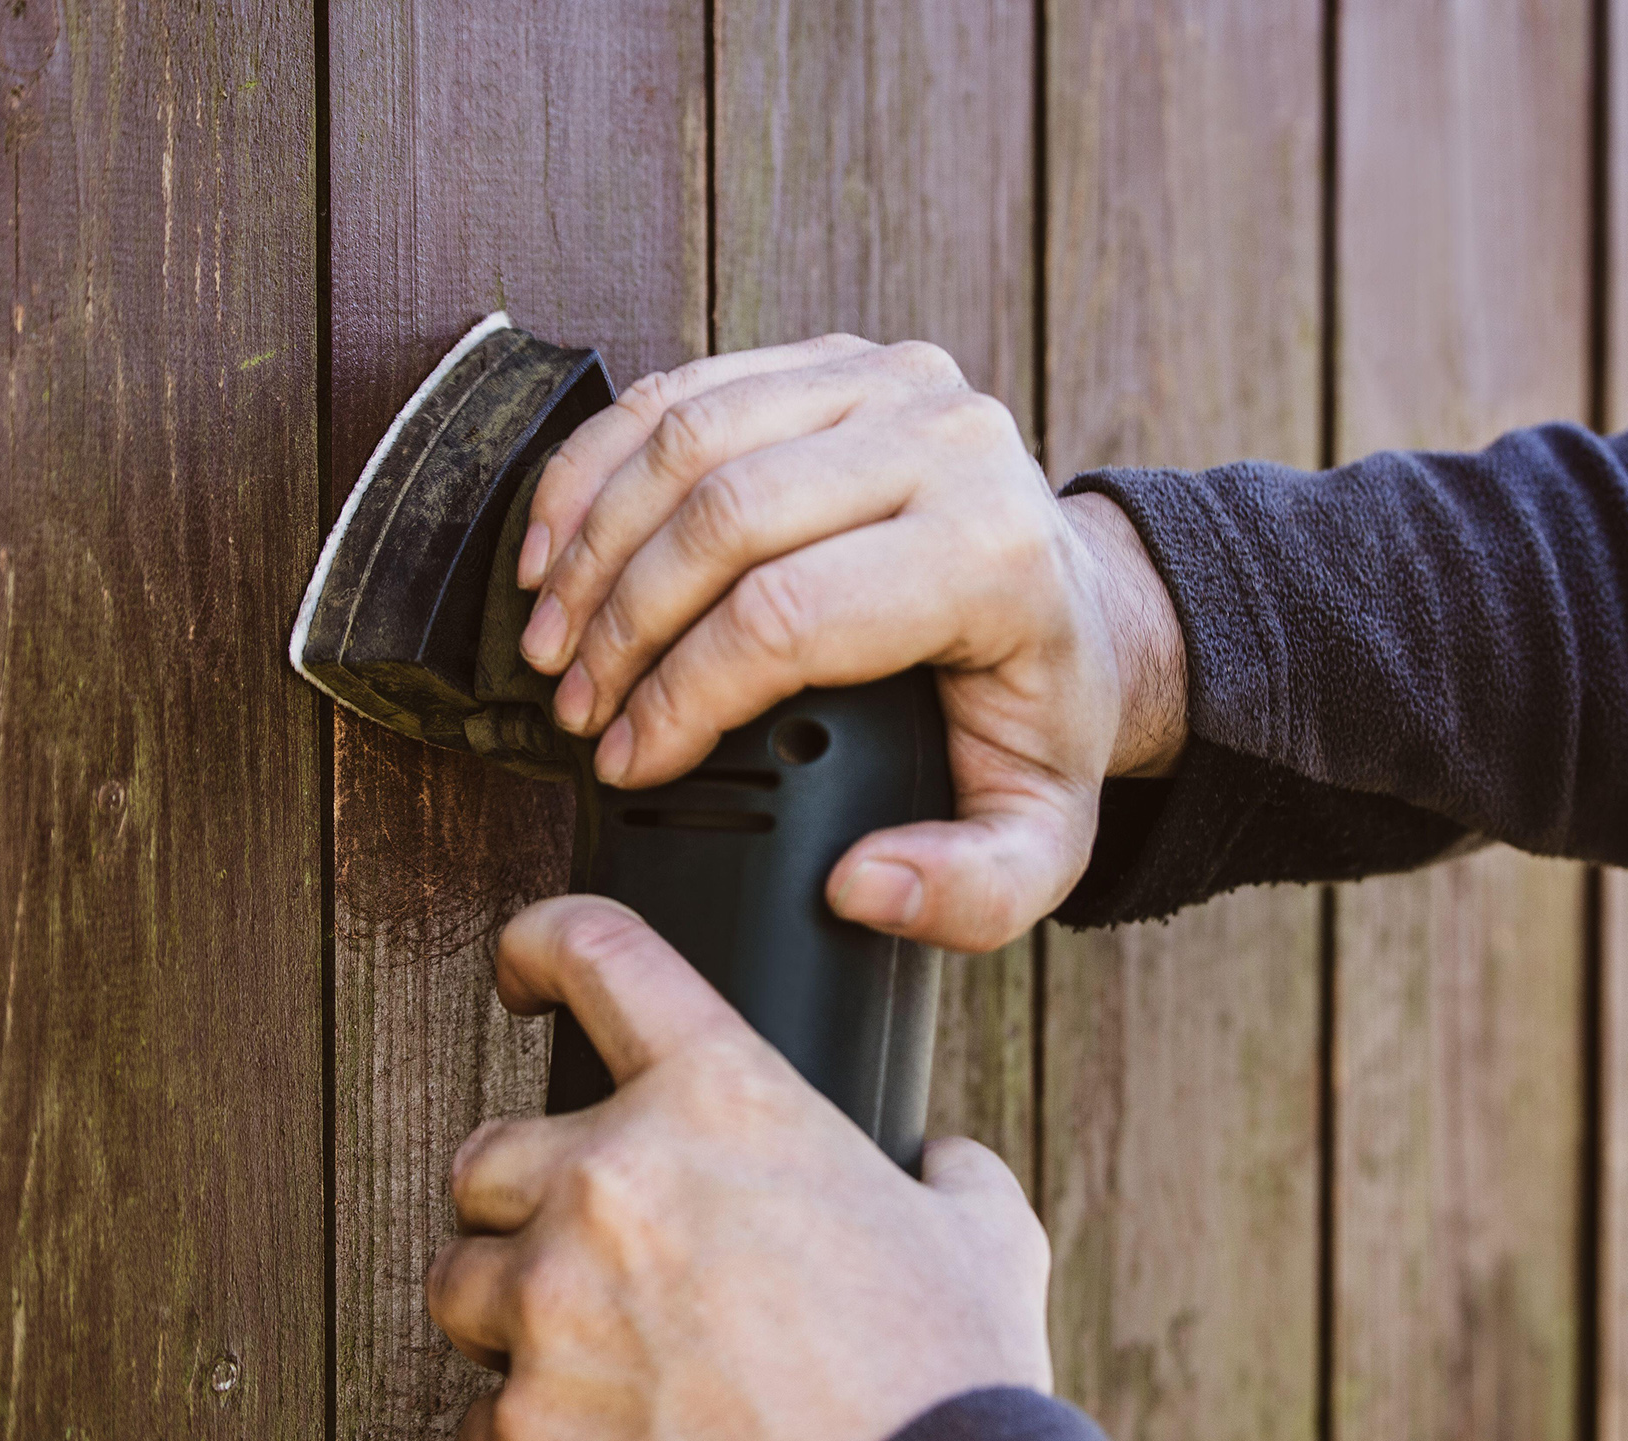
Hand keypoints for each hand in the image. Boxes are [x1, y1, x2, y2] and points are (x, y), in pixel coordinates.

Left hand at [427, 896, 1052, 1440]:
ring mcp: (554, 1306)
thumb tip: (938, 1162)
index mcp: (721, 1097)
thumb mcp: (983, 1234)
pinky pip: (475, 1420)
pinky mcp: (525, 1430)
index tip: (522, 967)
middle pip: (486, 1152)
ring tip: (592, 1357)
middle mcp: (614, 1180)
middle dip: (528, 1198)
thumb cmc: (948, 1384)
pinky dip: (526, 1437)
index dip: (542, 941)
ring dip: (511, 1311)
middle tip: (592, 1249)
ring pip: (457, 1278)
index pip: (598, 954)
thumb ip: (944, 1169)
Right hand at [515, 335, 1186, 952]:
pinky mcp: (834, 359)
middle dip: (622, 626)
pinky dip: (595, 467)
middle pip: (725, 518)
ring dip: (593, 545)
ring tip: (551, 639)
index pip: (790, 616)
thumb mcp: (1039, 840)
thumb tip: (862, 887)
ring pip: (688, 440)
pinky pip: (683, 392)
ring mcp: (889, 382)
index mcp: (995, 557)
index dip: (682, 697)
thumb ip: (972, 894)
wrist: (1075, 606)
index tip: (628, 760)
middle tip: (575, 707)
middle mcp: (949, 443)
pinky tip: (555, 546)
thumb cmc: (1035, 722)